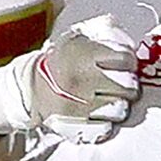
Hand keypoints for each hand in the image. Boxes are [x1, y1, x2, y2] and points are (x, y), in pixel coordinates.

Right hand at [0, 16, 140, 141]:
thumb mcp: (77, 39)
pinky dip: (106, 123)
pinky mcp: (76, 126)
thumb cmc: (60, 62)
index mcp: (83, 55)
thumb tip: (129, 42)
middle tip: (122, 83)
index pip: (125, 59)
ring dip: (119, 104)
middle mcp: (82, 80)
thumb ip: (104, 33)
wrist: (31, 88)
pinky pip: (106, 128)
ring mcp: (79, 106)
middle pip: (129, 87)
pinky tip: (100, 114)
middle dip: (129, 85)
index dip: (129, 62)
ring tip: (110, 98)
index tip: (125, 64)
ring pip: (121, 110)